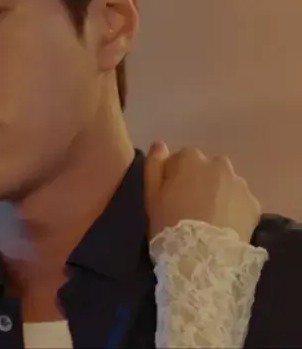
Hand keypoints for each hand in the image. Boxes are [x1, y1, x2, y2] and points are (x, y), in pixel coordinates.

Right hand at [144, 142, 260, 242]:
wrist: (202, 259)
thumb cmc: (169, 224)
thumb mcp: (151, 195)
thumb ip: (154, 164)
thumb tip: (160, 144)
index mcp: (189, 158)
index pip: (180, 159)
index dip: (174, 177)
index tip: (170, 196)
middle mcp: (218, 164)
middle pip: (205, 168)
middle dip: (199, 181)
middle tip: (190, 207)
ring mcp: (239, 183)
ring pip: (225, 183)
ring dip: (218, 192)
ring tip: (209, 217)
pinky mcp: (253, 204)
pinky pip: (239, 200)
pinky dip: (233, 208)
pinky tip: (223, 225)